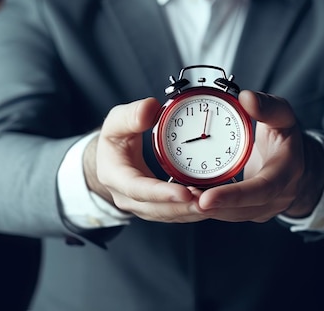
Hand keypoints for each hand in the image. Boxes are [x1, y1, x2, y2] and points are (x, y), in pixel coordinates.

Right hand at [83, 98, 204, 222]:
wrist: (110, 158)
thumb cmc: (114, 140)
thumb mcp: (116, 122)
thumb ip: (131, 115)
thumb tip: (149, 109)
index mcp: (115, 177)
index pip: (138, 189)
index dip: (162, 193)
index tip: (184, 193)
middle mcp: (127, 198)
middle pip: (157, 209)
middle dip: (183, 207)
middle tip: (208, 202)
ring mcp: (142, 206)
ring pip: (168, 215)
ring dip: (191, 211)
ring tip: (213, 203)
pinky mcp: (156, 208)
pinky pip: (175, 213)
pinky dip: (192, 210)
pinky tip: (209, 203)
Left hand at [196, 91, 323, 222]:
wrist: (299, 165)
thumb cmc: (286, 138)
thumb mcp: (283, 116)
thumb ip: (267, 106)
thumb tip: (246, 97)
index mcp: (288, 171)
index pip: (262, 189)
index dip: (234, 195)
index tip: (206, 197)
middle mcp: (278, 196)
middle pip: (243, 209)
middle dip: (213, 206)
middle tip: (185, 199)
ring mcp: (265, 208)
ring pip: (233, 215)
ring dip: (207, 209)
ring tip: (182, 197)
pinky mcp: (252, 212)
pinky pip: (229, 213)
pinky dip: (210, 207)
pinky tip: (190, 198)